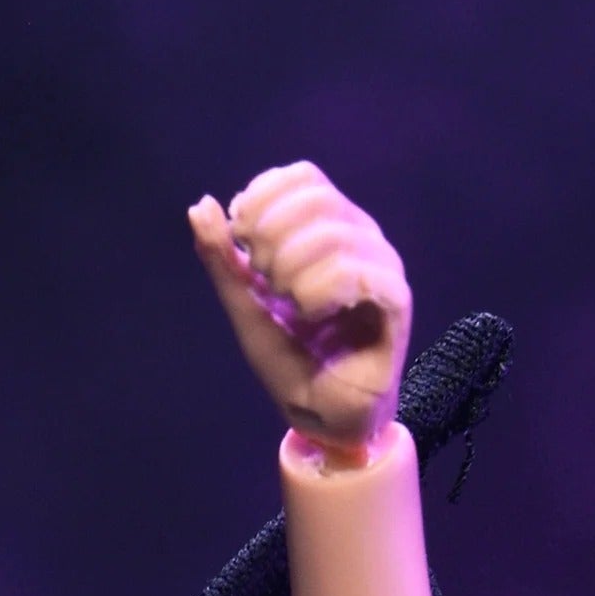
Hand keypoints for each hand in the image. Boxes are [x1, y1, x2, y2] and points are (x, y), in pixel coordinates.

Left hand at [187, 162, 410, 460]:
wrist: (321, 417)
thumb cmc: (291, 361)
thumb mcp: (246, 308)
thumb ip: (223, 260)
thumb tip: (198, 205)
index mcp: (329, 228)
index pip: (303, 178)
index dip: (265, 198)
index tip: (241, 239)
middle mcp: (361, 238)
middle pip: (317, 200)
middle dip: (273, 236)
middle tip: (263, 279)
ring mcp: (381, 266)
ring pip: (335, 235)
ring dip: (292, 270)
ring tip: (289, 306)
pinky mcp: (396, 300)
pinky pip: (358, 274)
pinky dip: (320, 291)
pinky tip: (311, 314)